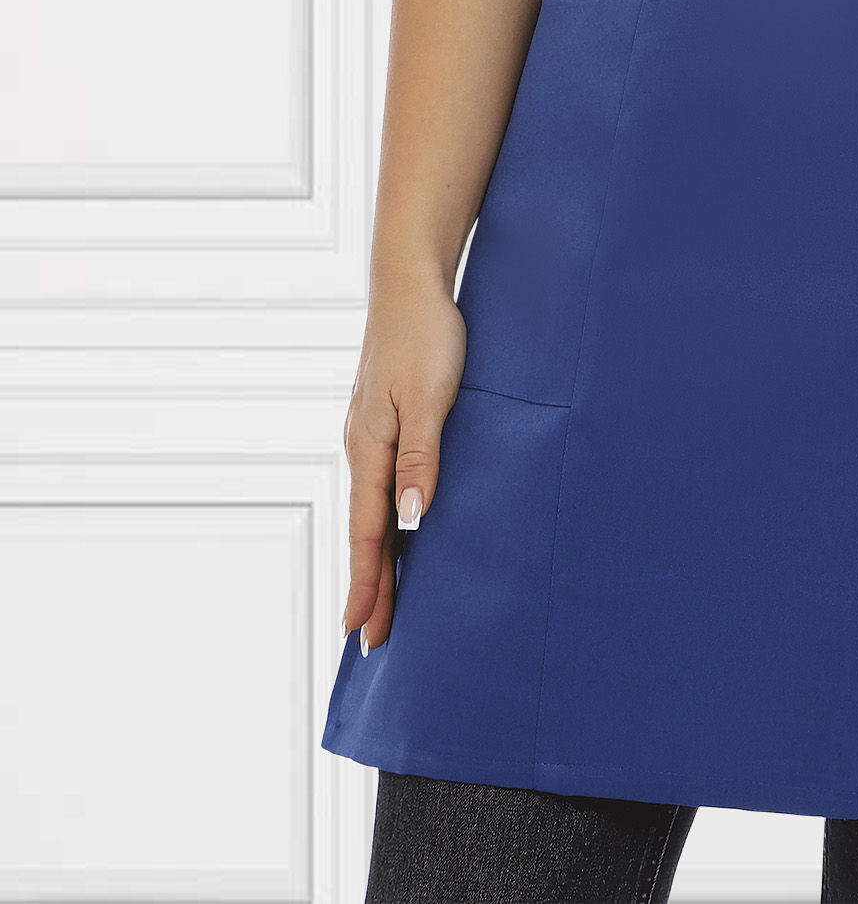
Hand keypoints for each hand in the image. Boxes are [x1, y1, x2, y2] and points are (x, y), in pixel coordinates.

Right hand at [340, 276, 466, 651]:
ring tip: (380, 599)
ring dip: (377, 557)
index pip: (370, 533)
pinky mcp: (385, 420)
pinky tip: (396, 529)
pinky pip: (381, 484)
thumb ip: (420, 460)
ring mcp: (371, 433)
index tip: (363, 633)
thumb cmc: (426, 335)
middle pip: (366, 530)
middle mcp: (363, 447)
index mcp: (369, 448)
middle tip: (370, 642)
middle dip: (369, 586)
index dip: (369, 584)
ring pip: (372, 509)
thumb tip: (411, 522)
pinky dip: (384, 520)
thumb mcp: (430, 399)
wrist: (412, 282)